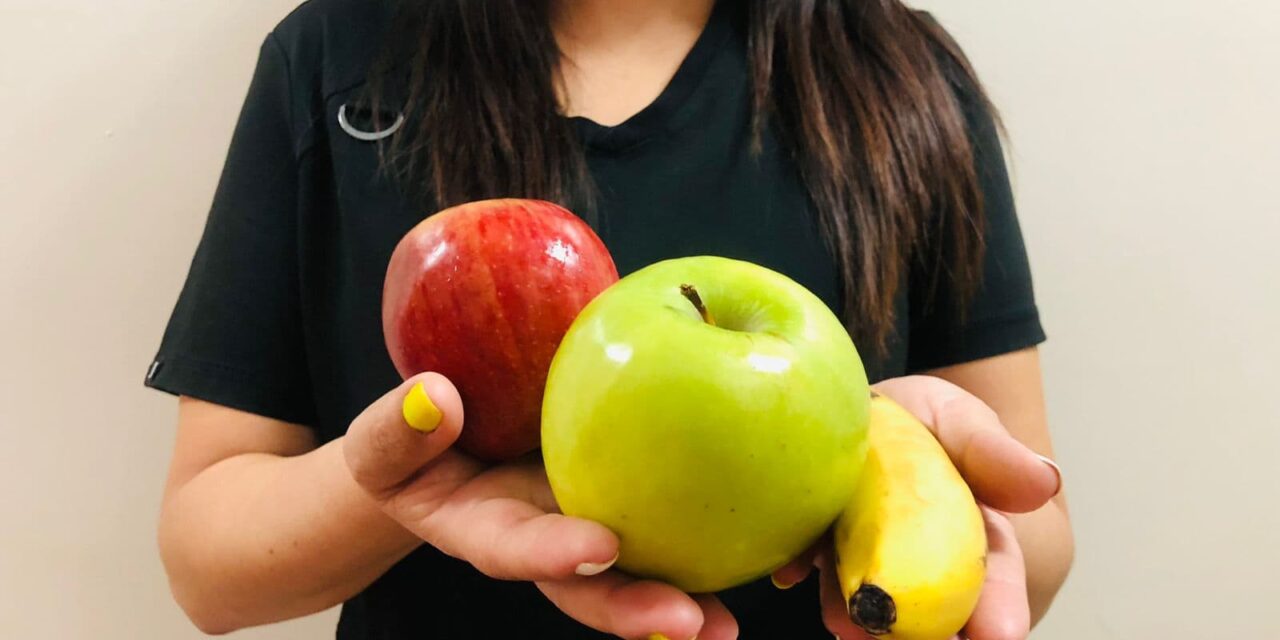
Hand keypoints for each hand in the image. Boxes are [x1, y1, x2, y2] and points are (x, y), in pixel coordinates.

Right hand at [343, 373, 738, 639]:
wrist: (448, 444)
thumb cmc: (412, 445)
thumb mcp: (385, 440)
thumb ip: (398, 428)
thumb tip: (435, 397)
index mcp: (484, 530)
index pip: (514, 546)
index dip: (553, 553)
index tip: (599, 547)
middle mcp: (546, 542)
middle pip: (590, 584)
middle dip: (635, 609)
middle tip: (689, 624)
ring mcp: (587, 526)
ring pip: (638, 569)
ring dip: (689, 597)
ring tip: (735, 620)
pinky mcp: (627, 501)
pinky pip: (673, 522)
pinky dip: (720, 539)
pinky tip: (772, 545)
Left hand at [772, 375, 1061, 639]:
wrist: (861, 404)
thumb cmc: (924, 417)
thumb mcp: (960, 419)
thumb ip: (993, 450)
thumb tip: (1047, 480)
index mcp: (972, 535)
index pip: (994, 579)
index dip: (1000, 610)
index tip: (999, 635)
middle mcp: (918, 560)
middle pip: (927, 607)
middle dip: (921, 633)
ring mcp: (863, 557)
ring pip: (864, 595)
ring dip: (855, 614)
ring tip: (847, 624)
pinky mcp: (816, 546)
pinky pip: (807, 561)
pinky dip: (800, 565)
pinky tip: (791, 568)